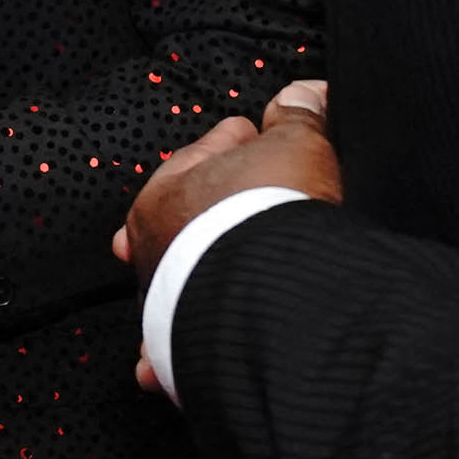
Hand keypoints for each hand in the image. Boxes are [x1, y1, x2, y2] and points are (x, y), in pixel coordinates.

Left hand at [114, 82, 339, 391]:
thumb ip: (298, 117)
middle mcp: (153, 240)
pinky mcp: (174, 345)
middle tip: (246, 210)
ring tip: (213, 285)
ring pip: (175, 281)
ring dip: (189, 282)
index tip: (261, 142)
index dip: (245, 142)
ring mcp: (160, 295)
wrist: (269, 290)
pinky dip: (174, 351)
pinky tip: (165, 364)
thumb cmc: (274, 214)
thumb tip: (305, 93)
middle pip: (190, 215)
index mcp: (171, 185)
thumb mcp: (297, 146)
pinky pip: (169, 346)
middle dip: (216, 211)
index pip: (211, 149)